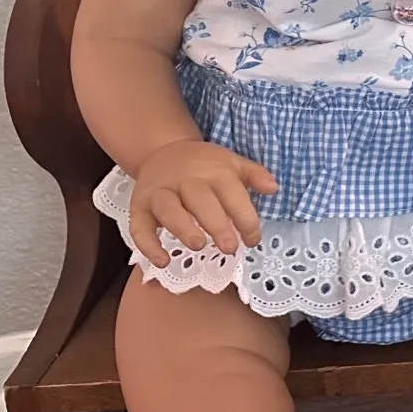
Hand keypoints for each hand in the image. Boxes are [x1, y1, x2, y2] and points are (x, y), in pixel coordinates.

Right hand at [128, 139, 277, 266]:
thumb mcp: (232, 163)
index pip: (233, 194)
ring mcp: (160, 192)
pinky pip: (139, 226)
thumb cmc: (204, 165)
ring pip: (169, 209)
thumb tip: (274, 188)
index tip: (252, 240)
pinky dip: (148, 244)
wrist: (163, 151)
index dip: (245, 219)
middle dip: (217, 225)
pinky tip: (162, 260)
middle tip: (230, 248)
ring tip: (198, 245)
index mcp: (213, 171)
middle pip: (200, 200)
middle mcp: (185, 180)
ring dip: (183, 228)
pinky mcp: (139, 206)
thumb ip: (254, 175)